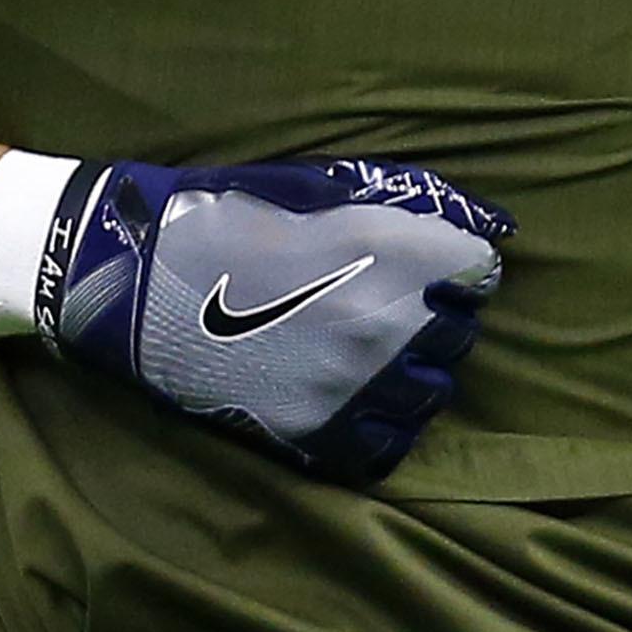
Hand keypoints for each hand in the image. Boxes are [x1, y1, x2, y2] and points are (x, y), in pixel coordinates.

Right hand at [29, 155, 510, 484]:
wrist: (132, 276)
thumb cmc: (226, 214)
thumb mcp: (319, 183)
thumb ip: (414, 201)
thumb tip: (499, 225)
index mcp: (389, 253)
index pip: (477, 272)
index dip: (456, 265)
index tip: (430, 266)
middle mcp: (383, 324)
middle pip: (459, 335)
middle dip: (434, 316)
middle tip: (387, 304)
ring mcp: (350, 386)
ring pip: (430, 394)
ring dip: (414, 372)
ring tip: (371, 353)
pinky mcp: (313, 433)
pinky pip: (387, 448)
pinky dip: (383, 427)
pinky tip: (358, 400)